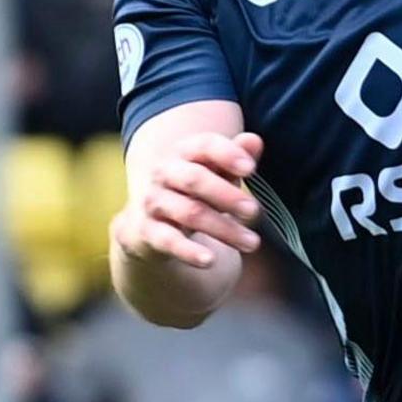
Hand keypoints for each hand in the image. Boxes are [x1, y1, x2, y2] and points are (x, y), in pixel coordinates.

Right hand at [114, 128, 262, 270]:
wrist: (150, 221)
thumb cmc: (195, 191)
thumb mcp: (217, 172)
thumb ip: (236, 156)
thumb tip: (254, 140)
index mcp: (184, 153)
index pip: (204, 146)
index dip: (227, 154)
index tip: (251, 169)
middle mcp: (164, 174)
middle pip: (194, 180)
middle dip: (226, 195)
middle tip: (254, 211)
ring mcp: (154, 203)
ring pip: (189, 213)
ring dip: (223, 228)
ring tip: (252, 243)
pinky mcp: (147, 232)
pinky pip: (168, 241)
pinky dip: (189, 251)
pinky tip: (210, 261)